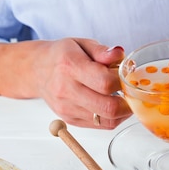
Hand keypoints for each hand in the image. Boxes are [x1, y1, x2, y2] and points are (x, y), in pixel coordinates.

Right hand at [0, 38, 132, 128]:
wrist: (37, 71)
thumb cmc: (62, 56)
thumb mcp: (82, 44)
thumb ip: (102, 51)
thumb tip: (120, 55)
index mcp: (70, 66)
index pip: (105, 82)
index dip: (123, 81)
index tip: (126, 76)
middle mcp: (66, 90)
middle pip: (107, 107)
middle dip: (127, 101)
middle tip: (132, 92)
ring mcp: (67, 108)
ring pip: (107, 120)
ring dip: (123, 112)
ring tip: (124, 98)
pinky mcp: (71, 120)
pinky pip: (100, 125)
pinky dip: (113, 118)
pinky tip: (114, 105)